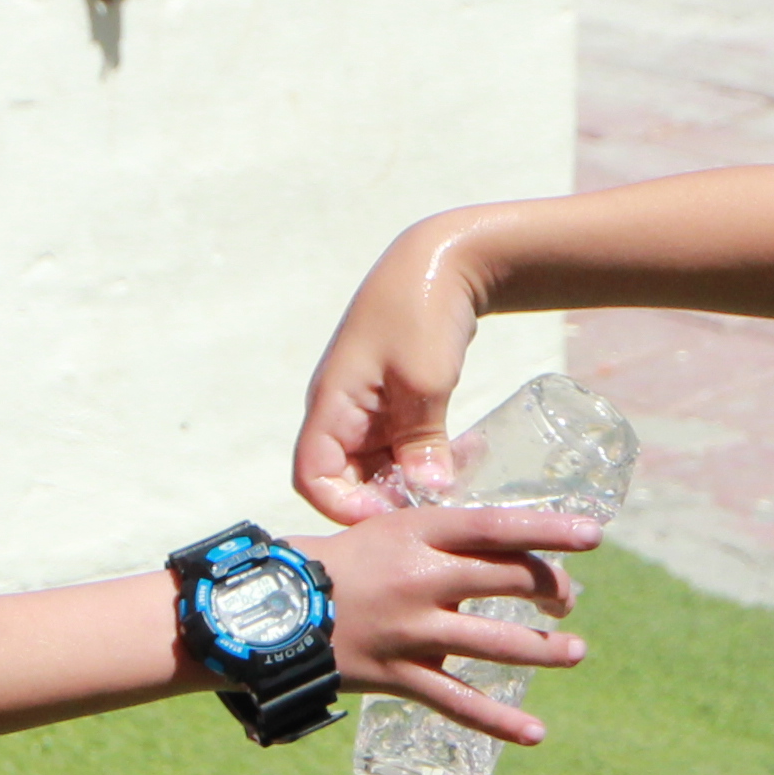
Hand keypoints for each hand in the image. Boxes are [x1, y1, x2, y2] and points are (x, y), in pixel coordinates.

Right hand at [297, 221, 500, 521]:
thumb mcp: (425, 379)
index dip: (344, 507)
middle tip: (432, 507)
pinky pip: (399, 446)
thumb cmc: (423, 311)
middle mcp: (341, 412)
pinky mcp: (392, 402)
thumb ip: (421, 440)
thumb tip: (425, 493)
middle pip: (345, 480)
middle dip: (385, 499)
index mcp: (332, 405)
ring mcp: (367, 408)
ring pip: (377, 466)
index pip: (312, 478)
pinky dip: (424, 460)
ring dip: (409, 481)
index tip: (393, 514)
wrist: (444, 260)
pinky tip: (460, 463)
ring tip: (453, 487)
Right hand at [306, 502, 594, 740]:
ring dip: (546, 650)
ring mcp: (413, 631)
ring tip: (575, 651)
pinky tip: (535, 732)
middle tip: (566, 600)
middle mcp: (423, 579)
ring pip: (498, 643)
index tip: (593, 536)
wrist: (272, 610)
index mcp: (419, 534)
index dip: (549, 530)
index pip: (498, 527)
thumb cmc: (333, 563)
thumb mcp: (387, 531)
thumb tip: (500, 546)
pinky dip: (499, 721)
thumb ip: (440, 540)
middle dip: (551, 590)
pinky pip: (459, 702)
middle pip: (510, 580)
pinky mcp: (399, 675)